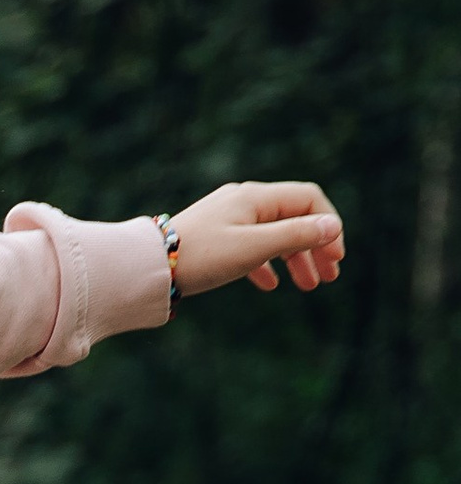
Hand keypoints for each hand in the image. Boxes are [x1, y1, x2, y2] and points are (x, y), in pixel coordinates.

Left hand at [166, 179, 343, 296]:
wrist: (148, 267)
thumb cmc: (201, 256)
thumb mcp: (254, 247)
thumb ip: (295, 235)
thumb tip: (333, 227)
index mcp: (255, 197)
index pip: (308, 199)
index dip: (329, 225)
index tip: (336, 257)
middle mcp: (243, 201)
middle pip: (294, 217)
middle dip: (316, 246)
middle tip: (330, 277)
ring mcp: (228, 218)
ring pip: (273, 234)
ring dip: (295, 258)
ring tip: (308, 286)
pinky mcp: (215, 237)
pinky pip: (250, 245)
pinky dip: (266, 263)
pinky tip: (270, 285)